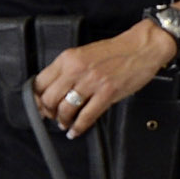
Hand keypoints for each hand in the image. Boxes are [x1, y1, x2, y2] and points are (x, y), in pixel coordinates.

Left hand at [35, 22, 175, 138]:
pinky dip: (78, 127)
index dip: (37, 98)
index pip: (41, 82)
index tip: (39, 105)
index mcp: (69, 58)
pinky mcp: (107, 93)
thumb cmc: (117, 51)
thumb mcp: (85, 53)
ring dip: (62, 120)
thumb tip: (56, 89)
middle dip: (48, 112)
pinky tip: (75, 130)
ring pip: (65, 109)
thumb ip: (69, 69)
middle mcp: (77, 69)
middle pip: (50, 98)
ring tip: (65, 124)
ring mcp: (92, 82)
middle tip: (51, 117)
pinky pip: (86, 116)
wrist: (142, 47)